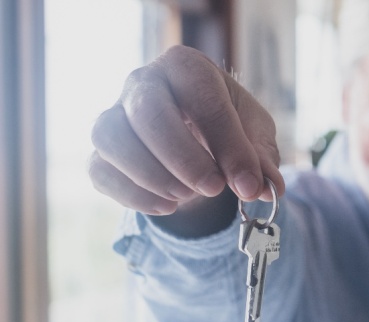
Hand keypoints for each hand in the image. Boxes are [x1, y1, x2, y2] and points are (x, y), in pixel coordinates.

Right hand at [89, 45, 283, 219]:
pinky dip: (132, 194)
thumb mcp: (254, 135)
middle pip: (148, 110)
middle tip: (214, 188)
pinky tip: (167, 206)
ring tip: (187, 196)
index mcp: (188, 67)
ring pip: (112, 137)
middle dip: (183, 157)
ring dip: (152, 175)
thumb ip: (261, 159)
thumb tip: (268, 188)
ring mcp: (114, 114)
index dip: (228, 146)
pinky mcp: (100, 150)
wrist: (198, 137)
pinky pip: (100, 169)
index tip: (247, 184)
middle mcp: (144, 82)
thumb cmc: (228, 126)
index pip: (204, 99)